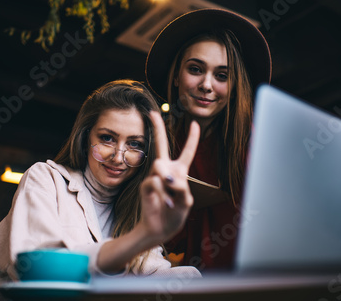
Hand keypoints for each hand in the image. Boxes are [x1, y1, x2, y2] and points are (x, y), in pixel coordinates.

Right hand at [139, 111, 199, 244]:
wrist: (161, 229)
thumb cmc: (175, 214)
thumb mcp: (185, 200)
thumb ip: (180, 187)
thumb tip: (166, 178)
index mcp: (179, 171)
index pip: (186, 152)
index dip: (192, 138)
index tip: (195, 123)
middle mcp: (166, 170)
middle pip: (161, 144)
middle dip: (157, 127)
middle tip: (152, 113)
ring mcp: (154, 176)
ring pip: (160, 165)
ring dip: (169, 182)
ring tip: (171, 198)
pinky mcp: (146, 185)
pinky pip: (155, 181)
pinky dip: (163, 194)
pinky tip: (165, 204)